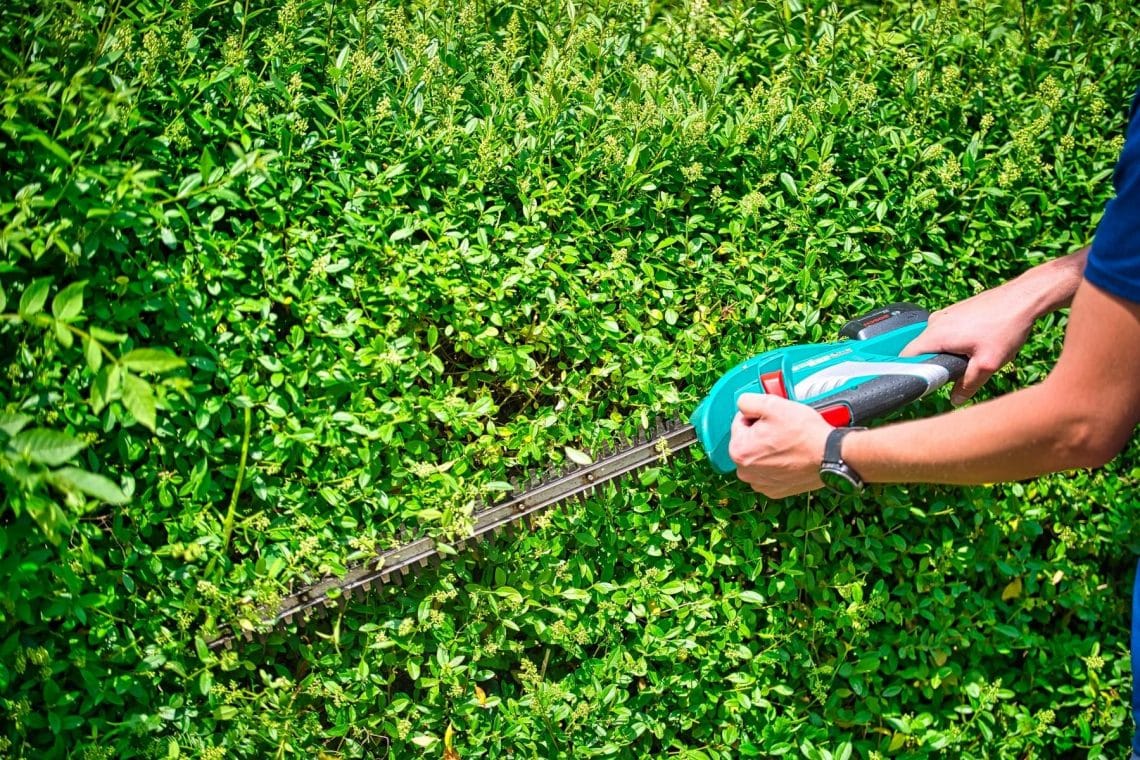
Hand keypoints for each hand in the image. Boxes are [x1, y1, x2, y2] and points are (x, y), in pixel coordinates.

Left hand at [728, 393, 832, 497]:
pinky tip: (791, 457)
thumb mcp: (773, 405)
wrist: (831, 457)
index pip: (740, 422)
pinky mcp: (775, 491)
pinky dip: (778, 464)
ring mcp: (760, 483)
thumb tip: (742, 404)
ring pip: (759, 457)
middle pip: (749, 441)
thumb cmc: (805, 434)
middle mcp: (745, 471)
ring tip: (789, 443)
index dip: (757, 416)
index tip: (773, 418)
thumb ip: (748, 401)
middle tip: (783, 429)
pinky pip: (770, 472)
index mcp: (739, 450)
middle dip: (762, 433)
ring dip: (769, 449)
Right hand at [900, 286, 1034, 404]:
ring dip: (947, 353)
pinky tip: (977, 345)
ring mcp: (946, 314)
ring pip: (936, 341)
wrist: (1024, 298)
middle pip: (922, 350)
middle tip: (956, 374)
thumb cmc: (1006, 326)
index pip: (906, 357)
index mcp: (936, 334)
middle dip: (935, 364)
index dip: (911, 372)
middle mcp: (935, 321)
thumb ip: (968, 384)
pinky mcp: (956, 310)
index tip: (924, 384)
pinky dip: (955, 342)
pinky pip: (946, 332)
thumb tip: (956, 399)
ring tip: (971, 357)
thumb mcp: (987, 363)